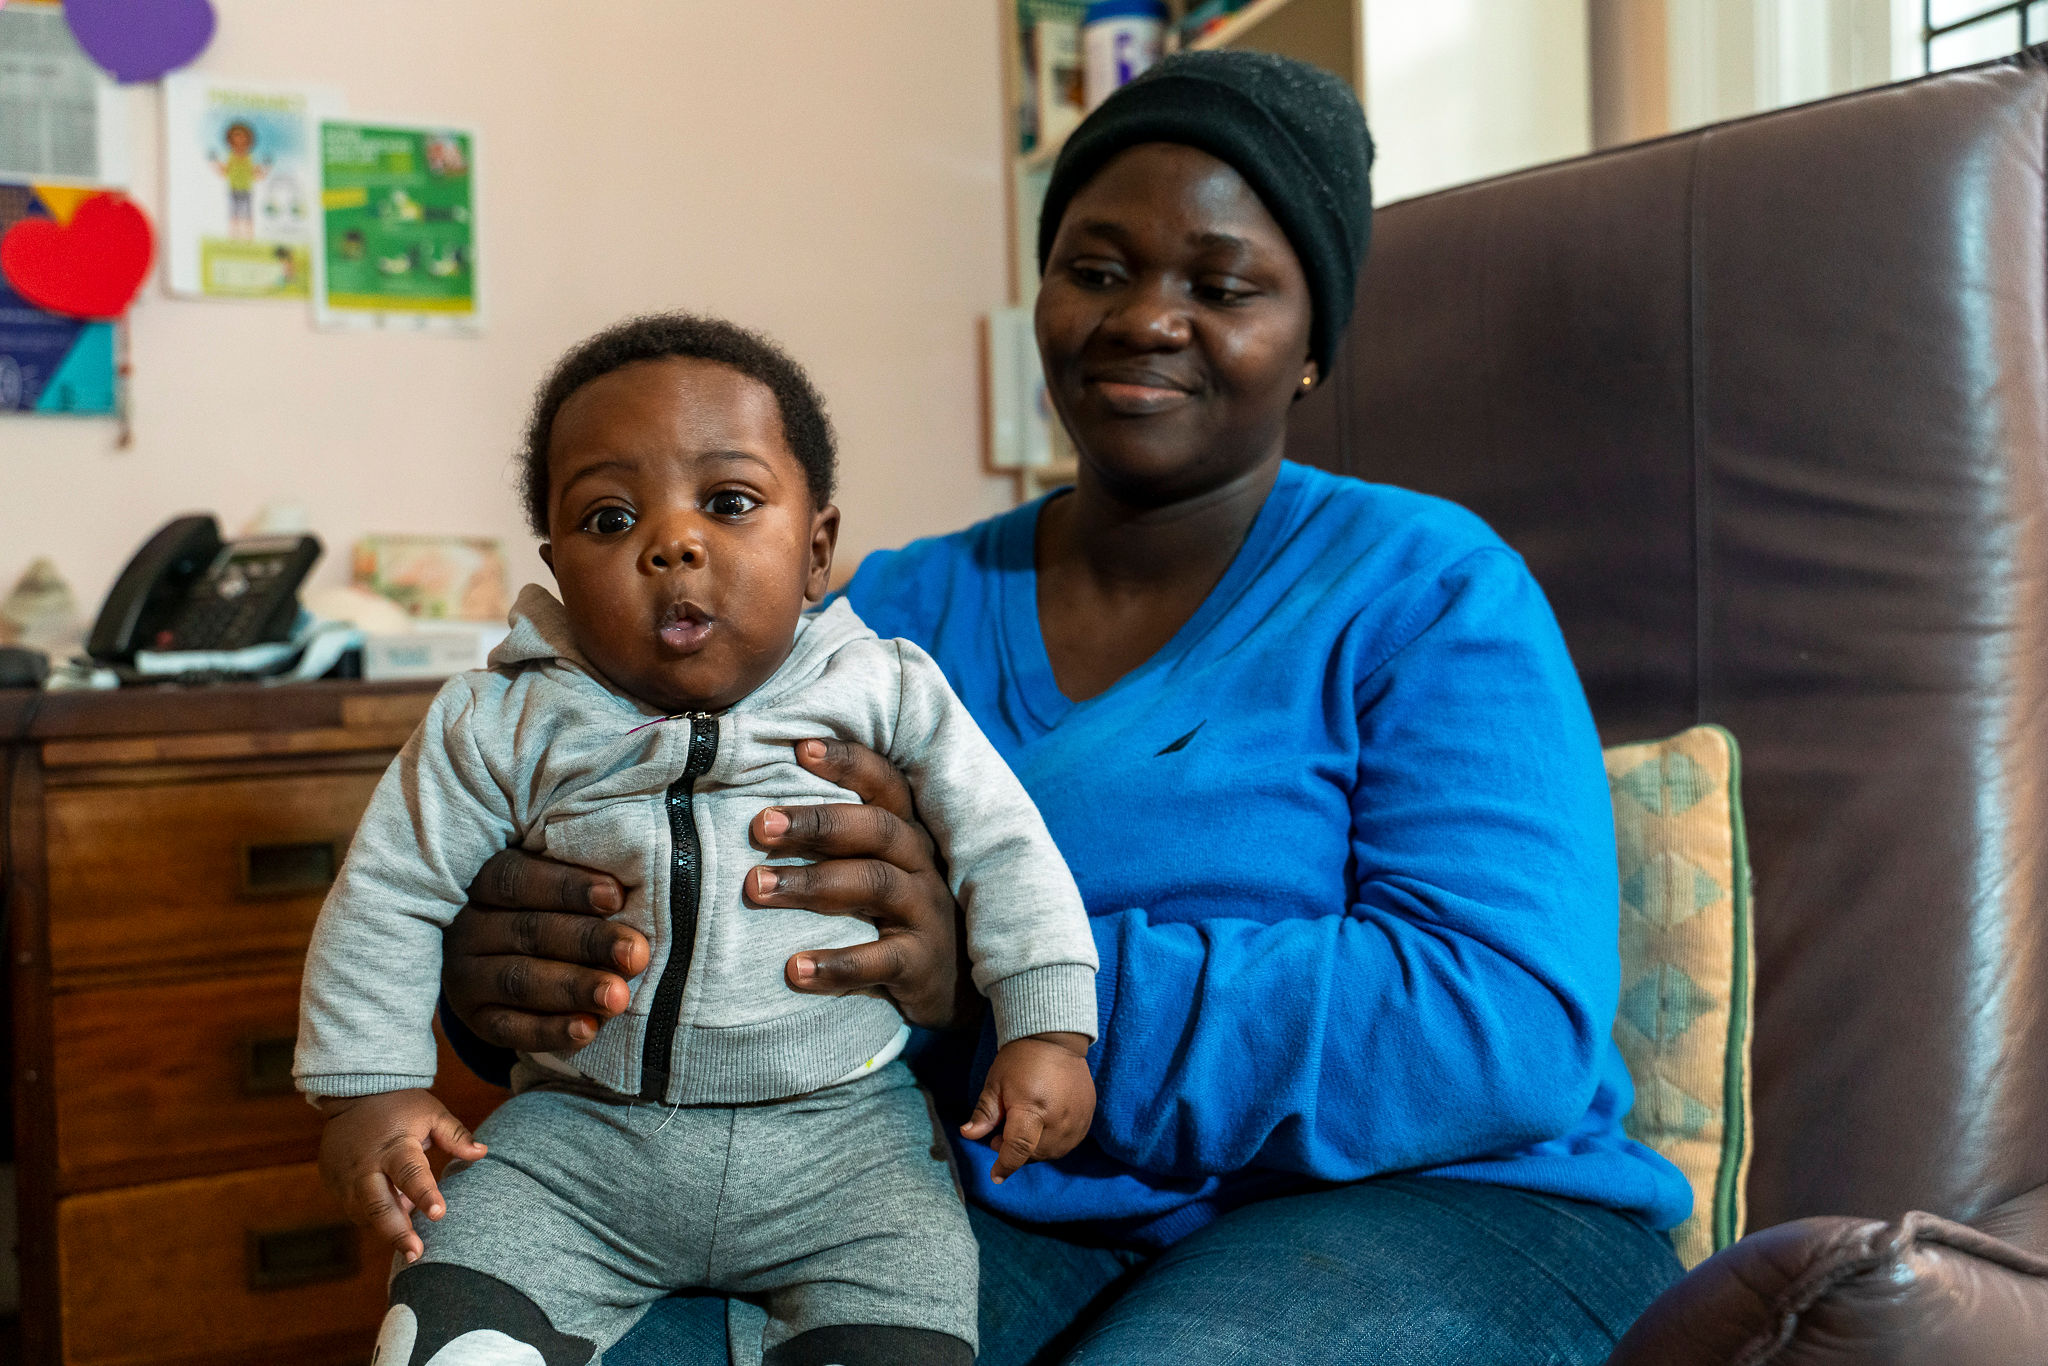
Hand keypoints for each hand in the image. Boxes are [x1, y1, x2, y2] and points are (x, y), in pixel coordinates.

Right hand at [317, 1090, 486, 1262]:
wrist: (353, 1094)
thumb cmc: (400, 1106)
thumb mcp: (431, 1113)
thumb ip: (455, 1136)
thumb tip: (482, 1153)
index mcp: (394, 1145)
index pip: (411, 1174)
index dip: (424, 1195)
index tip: (439, 1214)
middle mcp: (366, 1165)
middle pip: (378, 1205)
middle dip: (397, 1232)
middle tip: (416, 1253)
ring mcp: (345, 1177)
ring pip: (363, 1214)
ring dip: (385, 1230)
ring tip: (409, 1246)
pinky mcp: (334, 1182)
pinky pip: (353, 1209)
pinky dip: (371, 1218)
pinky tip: (390, 1223)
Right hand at [443, 850, 650, 1053]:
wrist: (499, 962)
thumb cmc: (545, 910)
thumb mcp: (549, 889)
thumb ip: (580, 885)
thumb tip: (626, 889)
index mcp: (482, 883)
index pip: (518, 880)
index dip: (567, 887)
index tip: (616, 897)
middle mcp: (468, 929)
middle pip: (529, 932)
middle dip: (588, 942)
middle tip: (635, 954)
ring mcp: (466, 977)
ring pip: (520, 981)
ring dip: (574, 988)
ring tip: (618, 996)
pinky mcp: (475, 1019)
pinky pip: (510, 1029)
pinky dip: (551, 1031)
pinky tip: (588, 1029)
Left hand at [745, 737, 977, 1029]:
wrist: (948, 985)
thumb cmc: (890, 913)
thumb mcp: (874, 866)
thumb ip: (837, 837)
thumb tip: (759, 808)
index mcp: (906, 832)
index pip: (885, 784)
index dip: (849, 763)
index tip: (801, 748)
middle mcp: (921, 864)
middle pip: (876, 829)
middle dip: (816, 823)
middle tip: (760, 824)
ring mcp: (926, 913)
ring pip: (873, 884)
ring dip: (812, 883)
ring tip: (756, 886)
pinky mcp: (922, 964)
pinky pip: (881, 961)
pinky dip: (838, 965)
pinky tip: (794, 969)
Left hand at [960, 1033, 1094, 1181]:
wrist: (1055, 1039)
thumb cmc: (1020, 1060)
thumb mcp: (996, 1084)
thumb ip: (985, 1114)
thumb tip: (968, 1135)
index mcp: (1032, 1108)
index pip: (1018, 1148)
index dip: (1005, 1164)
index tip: (995, 1175)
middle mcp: (1059, 1118)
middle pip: (1035, 1153)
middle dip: (1016, 1153)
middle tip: (1001, 1136)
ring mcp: (1077, 1119)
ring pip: (1053, 1152)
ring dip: (1035, 1149)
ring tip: (1023, 1129)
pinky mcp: (1088, 1116)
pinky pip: (1069, 1143)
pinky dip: (1053, 1143)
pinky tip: (1042, 1127)